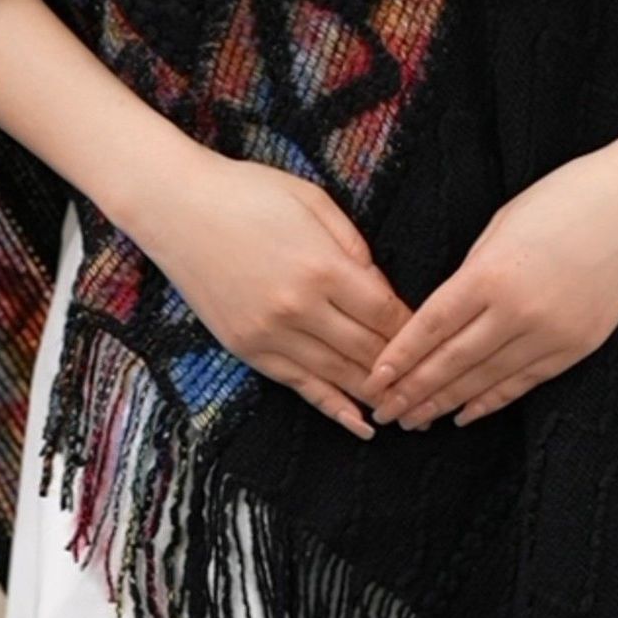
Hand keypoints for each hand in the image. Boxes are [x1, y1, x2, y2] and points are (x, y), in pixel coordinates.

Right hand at [124, 152, 414, 441]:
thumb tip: (380, 285)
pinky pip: (300, 387)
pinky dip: (333, 409)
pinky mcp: (248, 349)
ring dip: (377, 396)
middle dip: (405, 372)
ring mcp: (271, 334)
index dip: (415, 332)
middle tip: (439, 391)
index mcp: (323, 268)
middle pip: (368, 352)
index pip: (386, 314)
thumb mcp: (313, 201)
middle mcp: (300, 309)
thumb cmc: (249, 192)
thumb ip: (353, 245)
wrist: (178, 208)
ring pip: (339, 376)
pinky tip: (360, 425)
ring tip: (412, 414)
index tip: (438, 342)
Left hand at [357, 145, 617, 430]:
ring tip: (416, 420)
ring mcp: (552, 333)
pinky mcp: (578, 346)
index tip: (374, 379)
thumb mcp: (503, 224)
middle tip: (385, 412)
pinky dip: (492, 400)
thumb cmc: (563, 198)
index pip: (433, 325)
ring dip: (447, 402)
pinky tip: (467, 413)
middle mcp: (519, 310)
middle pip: (454, 361)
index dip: (401, 357)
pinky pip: (525, 381)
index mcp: (492, 273)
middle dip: (415, 390)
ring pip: (487, 379)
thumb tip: (445, 312)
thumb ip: (474, 271)